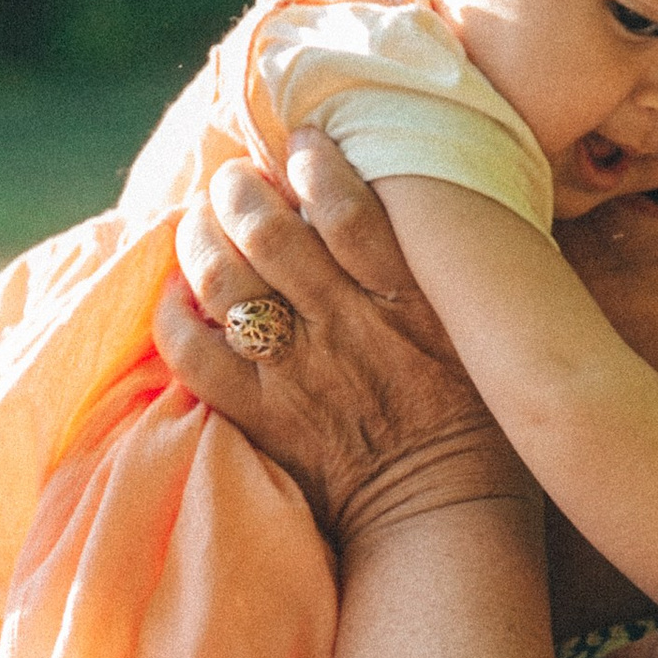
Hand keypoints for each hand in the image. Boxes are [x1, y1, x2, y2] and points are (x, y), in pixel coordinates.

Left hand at [153, 130, 532, 550]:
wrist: (445, 514)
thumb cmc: (478, 417)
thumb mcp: (483, 329)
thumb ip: (448, 267)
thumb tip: (423, 199)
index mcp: (406, 300)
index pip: (346, 207)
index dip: (313, 163)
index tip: (303, 142)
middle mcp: (344, 327)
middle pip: (268, 233)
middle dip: (241, 189)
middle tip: (238, 178)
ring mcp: (295, 372)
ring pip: (223, 281)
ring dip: (201, 236)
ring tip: (202, 220)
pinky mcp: (260, 416)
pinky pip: (194, 355)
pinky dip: (174, 315)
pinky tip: (179, 293)